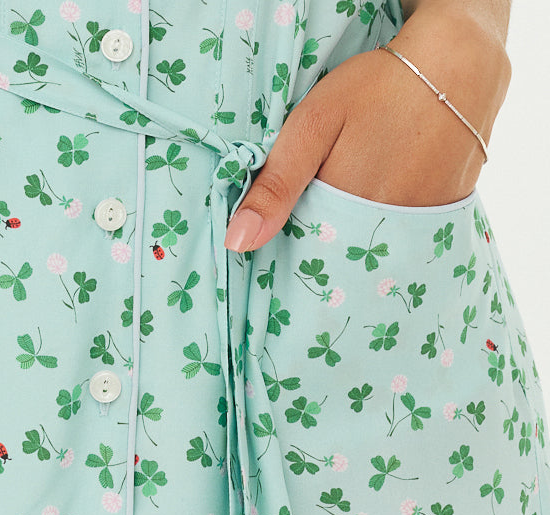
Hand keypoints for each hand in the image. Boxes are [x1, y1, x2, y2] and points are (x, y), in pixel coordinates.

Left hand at [225, 4, 510, 251]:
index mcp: (346, 216)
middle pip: (339, 264)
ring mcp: (416, 232)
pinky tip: (377, 210)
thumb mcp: (314, 125)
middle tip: (309, 231)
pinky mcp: (439, 224)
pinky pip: (402, 245)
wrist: (458, 68)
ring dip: (352, 247)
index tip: (275, 252)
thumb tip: (237, 243)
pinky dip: (384, 237)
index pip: (305, 261)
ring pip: (369, 256)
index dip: (288, 256)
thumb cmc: (378, 89)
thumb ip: (276, 184)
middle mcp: (384, 235)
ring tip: (344, 216)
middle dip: (319, 256)